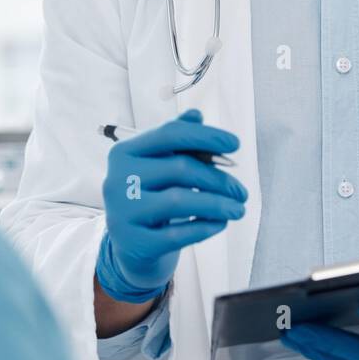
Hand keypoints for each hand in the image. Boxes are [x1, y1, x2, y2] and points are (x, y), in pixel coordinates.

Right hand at [96, 109, 245, 301]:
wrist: (130, 244)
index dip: (205, 136)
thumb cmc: (150, 195)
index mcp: (124, 152)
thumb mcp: (159, 164)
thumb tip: (196, 115)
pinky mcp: (134, 241)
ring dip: (217, 204)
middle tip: (241, 191)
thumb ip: (177, 139)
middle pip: (179, 168)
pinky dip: (205, 227)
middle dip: (218, 179)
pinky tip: (220, 223)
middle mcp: (118, 179)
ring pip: (180, 201)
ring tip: (238, 209)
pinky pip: (178, 234)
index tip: (235, 144)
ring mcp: (123, 212)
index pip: (169, 134)